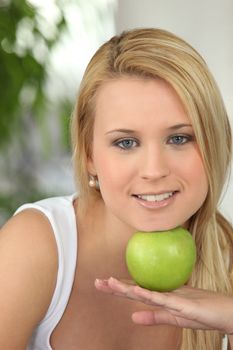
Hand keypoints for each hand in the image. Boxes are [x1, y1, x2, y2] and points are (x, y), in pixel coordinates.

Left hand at [95, 277, 232, 333]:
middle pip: (135, 288)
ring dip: (126, 287)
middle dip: (115, 286)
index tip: (103, 284)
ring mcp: (171, 297)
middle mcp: (162, 294)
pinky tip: (135, 292)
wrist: (225, 312)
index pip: (135, 291)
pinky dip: (148, 295)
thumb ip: (154, 317)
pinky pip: (162, 299)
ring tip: (109, 282)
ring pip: (144, 291)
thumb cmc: (201, 314)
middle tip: (97, 281)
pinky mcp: (181, 303)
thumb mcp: (174, 319)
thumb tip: (132, 317)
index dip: (119, 287)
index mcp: (160, 297)